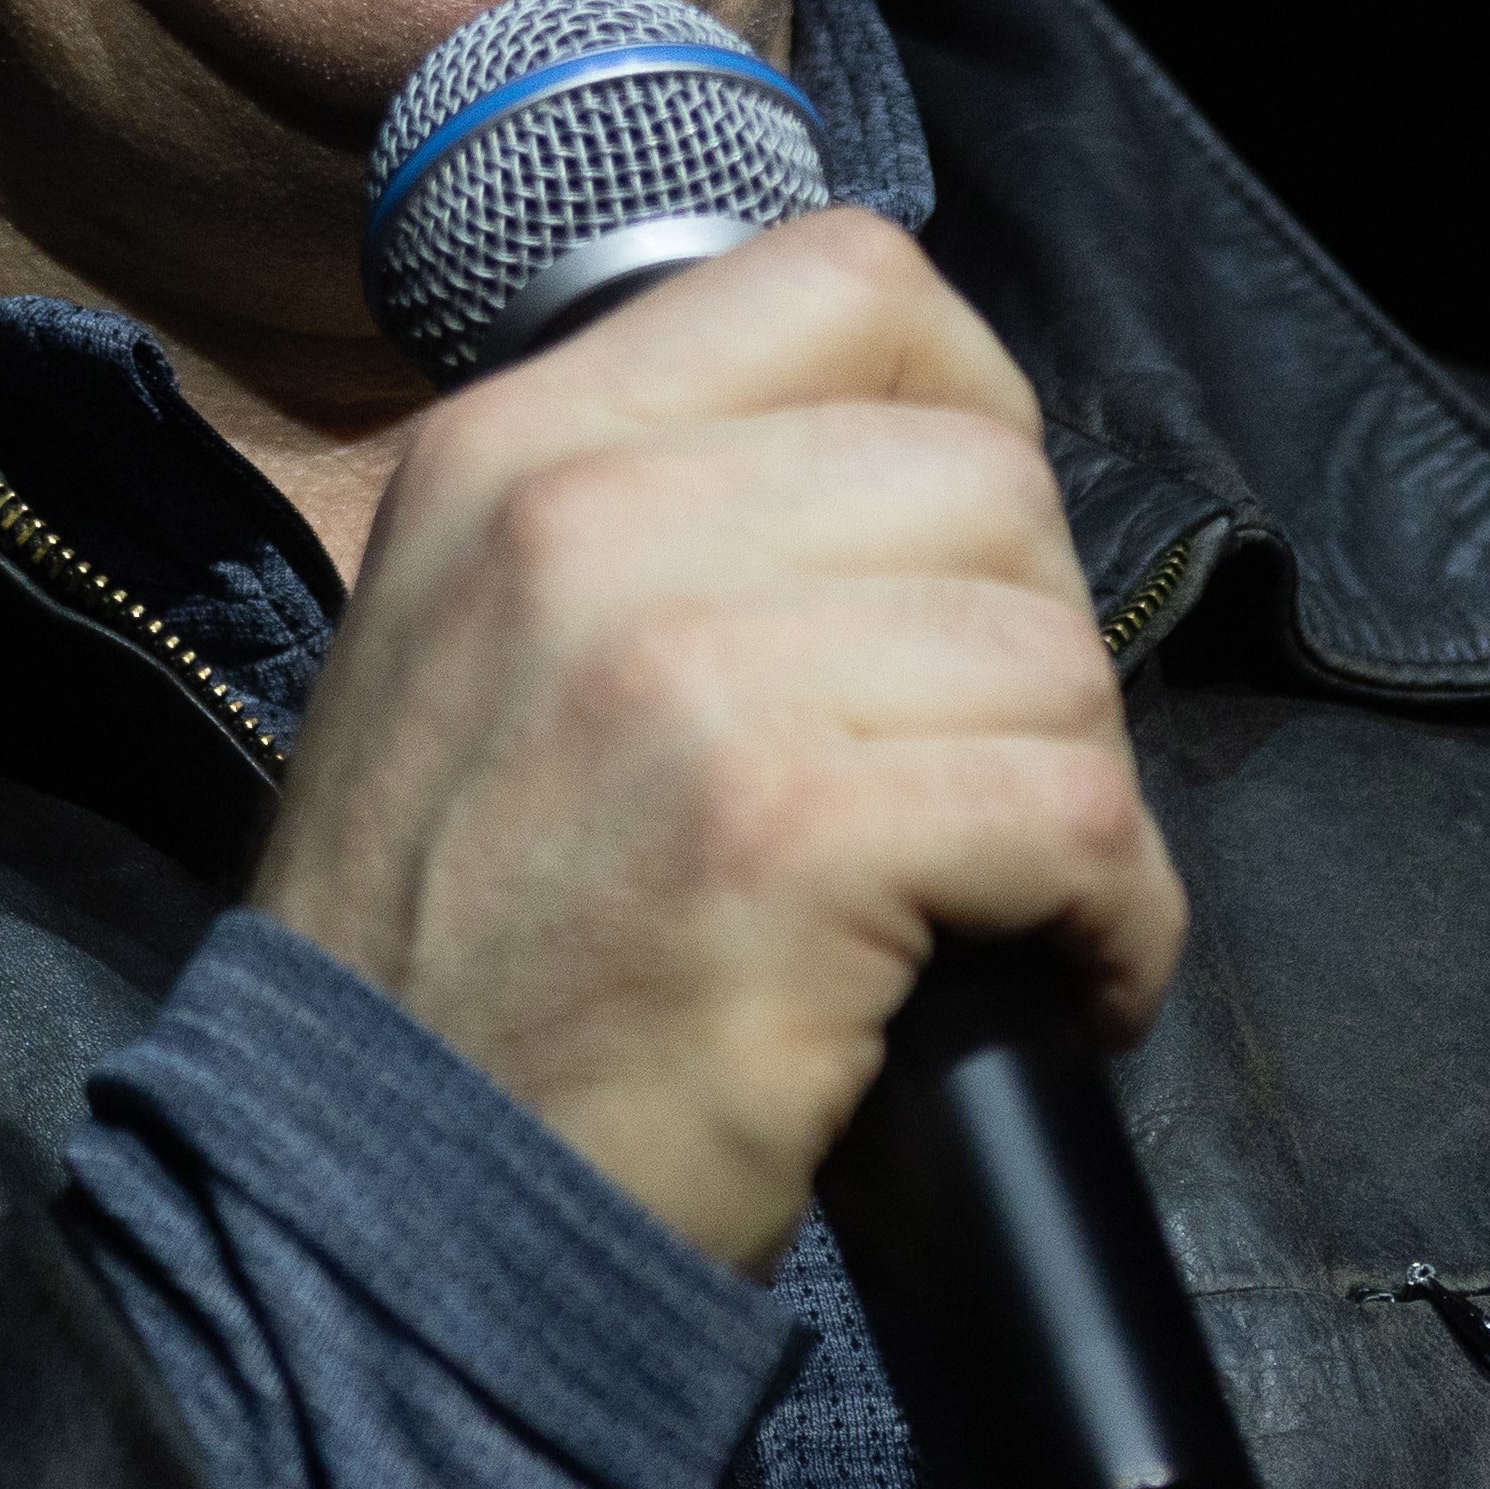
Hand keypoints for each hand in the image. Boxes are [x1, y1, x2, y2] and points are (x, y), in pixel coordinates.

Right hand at [254, 209, 1182, 1269]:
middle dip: (1030, 642)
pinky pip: (1078, 816)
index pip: (844, 281)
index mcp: (515, 449)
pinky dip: (1118, 919)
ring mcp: (684, 678)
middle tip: (984, 784)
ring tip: (1016, 902)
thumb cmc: (455, 958)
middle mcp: (587, 525)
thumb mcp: (472, 646)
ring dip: (1079, 796)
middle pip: (983, 477)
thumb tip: (896, 464)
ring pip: (1048, 649)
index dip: (967, 412)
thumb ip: (641, 516)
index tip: (968, 563)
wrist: (371, 1207)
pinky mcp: (788, 841)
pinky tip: (1064, 982)